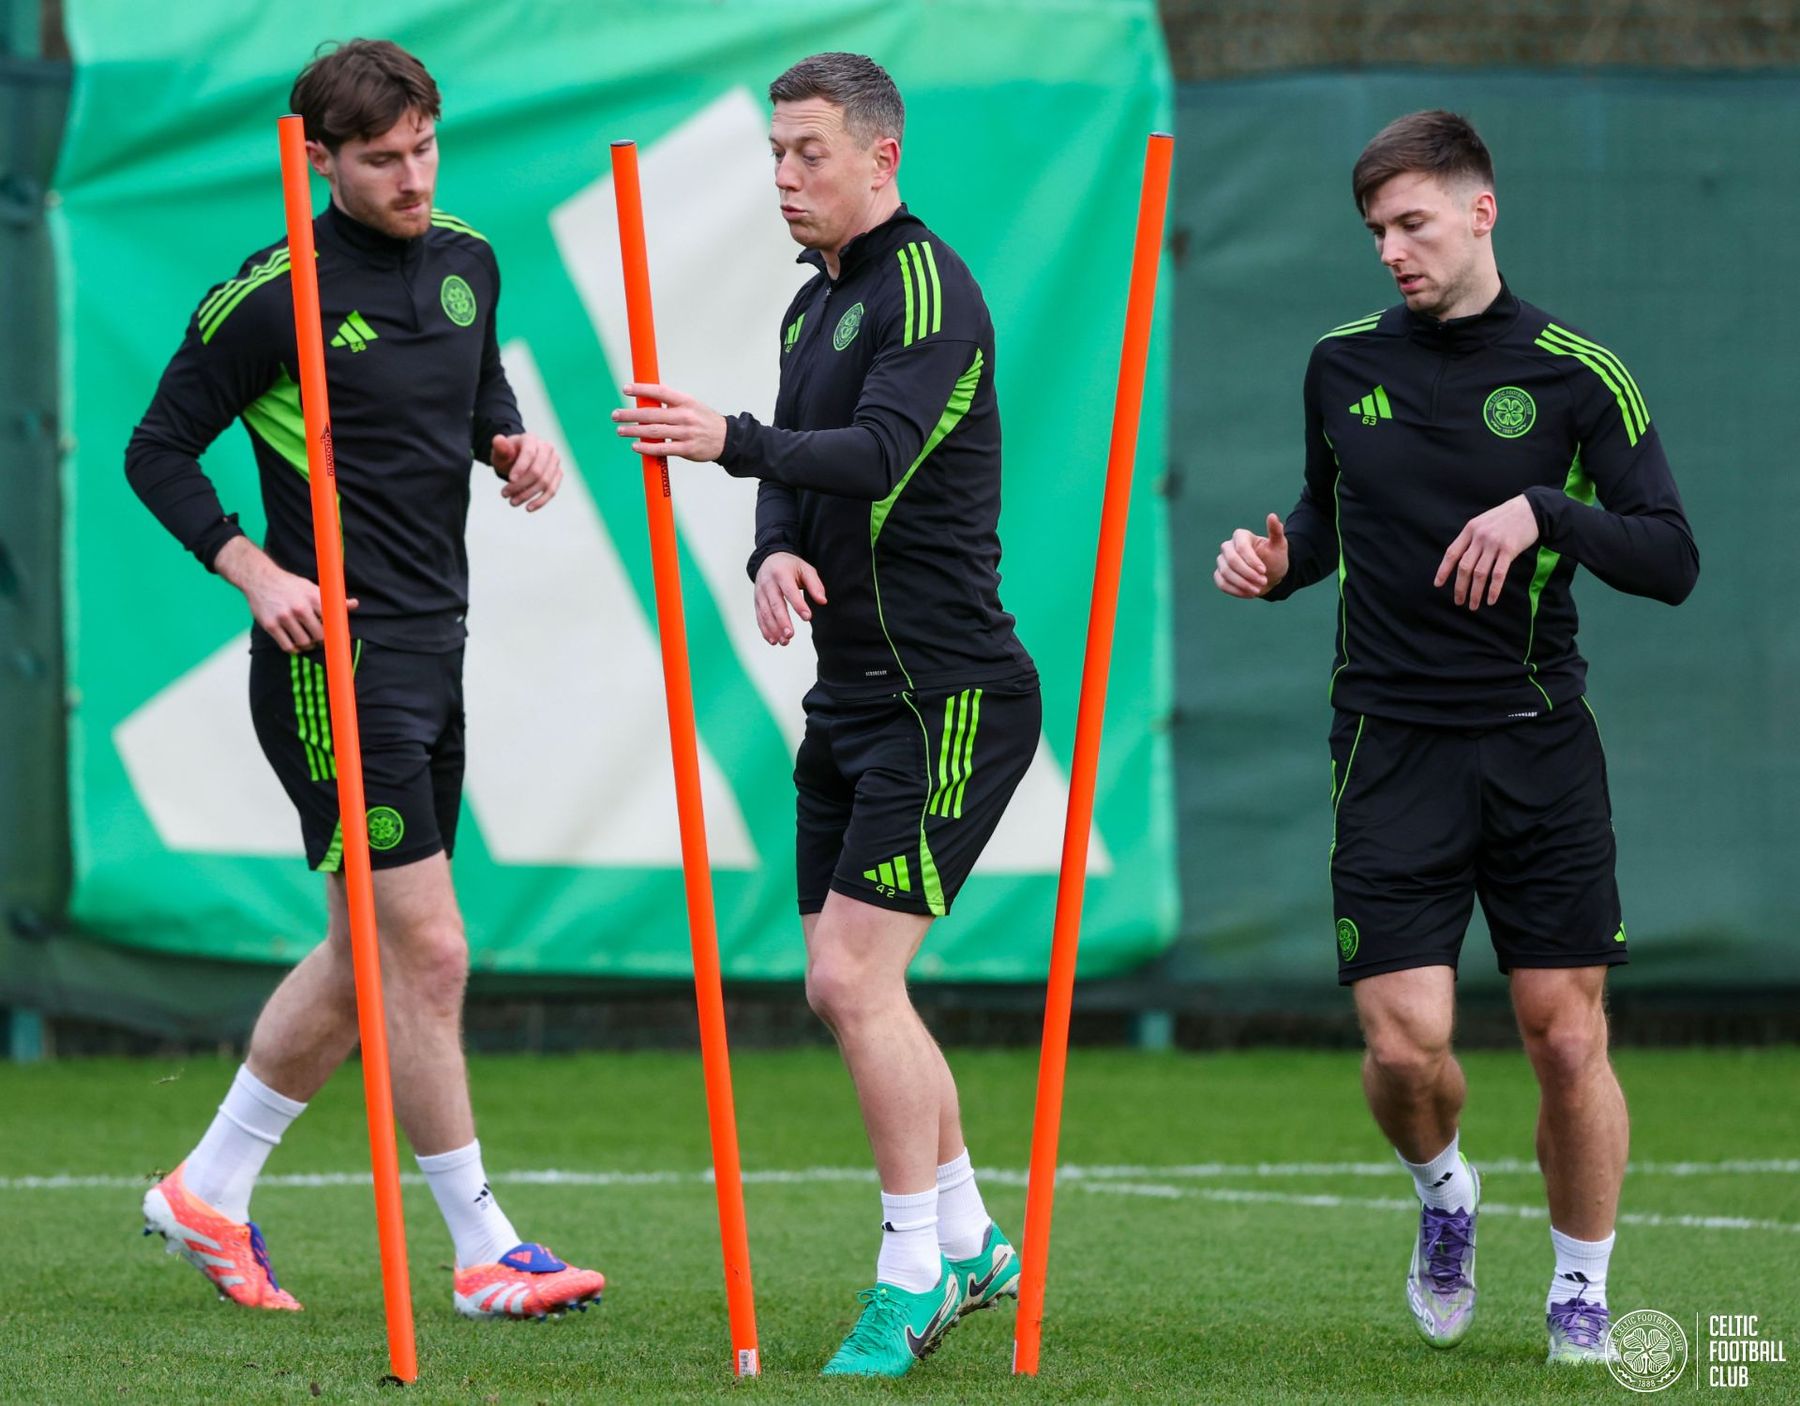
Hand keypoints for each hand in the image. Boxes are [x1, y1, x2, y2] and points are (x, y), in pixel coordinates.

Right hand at [214, 536, 357, 653]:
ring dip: (308, 645)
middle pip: (319, 636)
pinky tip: (295, 644)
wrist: (260, 579)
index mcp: (313, 597)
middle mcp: (299, 607)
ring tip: (307, 640)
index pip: (332, 622)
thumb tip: (354, 604)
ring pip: (304, 643)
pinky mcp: (270, 625)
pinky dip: (294, 649)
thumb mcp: (311, 587)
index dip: (336, 632)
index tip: (337, 638)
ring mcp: (284, 617)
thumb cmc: (290, 585)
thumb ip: (332, 599)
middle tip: (320, 639)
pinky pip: (287, 646)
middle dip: (321, 640)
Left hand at [492, 433, 562, 511]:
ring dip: (528, 495)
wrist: (517, 459)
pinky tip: (529, 508)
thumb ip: (499, 447)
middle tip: (504, 495)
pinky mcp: (558, 474)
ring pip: (545, 482)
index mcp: (531, 439)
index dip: (520, 468)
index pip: (529, 454)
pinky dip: (541, 501)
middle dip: (520, 485)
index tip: (510, 480)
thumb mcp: (500, 451)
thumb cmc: (508, 455)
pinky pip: (552, 490)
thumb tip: (498, 440)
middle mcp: (547, 448)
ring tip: (512, 502)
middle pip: (537, 471)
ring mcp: (555, 461)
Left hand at [612, 383, 726, 462]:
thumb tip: (645, 397)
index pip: (660, 392)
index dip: (642, 389)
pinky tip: (635, 446)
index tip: (625, 389)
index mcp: (685, 402)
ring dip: (634, 431)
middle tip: (615, 415)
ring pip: (654, 432)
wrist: (727, 439)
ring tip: (620, 431)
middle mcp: (685, 416)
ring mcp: (686, 433)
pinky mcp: (687, 449)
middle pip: (652, 414)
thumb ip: (670, 402)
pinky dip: (647, 448)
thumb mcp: (691, 405)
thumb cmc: (703, 421)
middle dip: (630, 415)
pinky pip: (663, 449)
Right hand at [754, 551, 826, 644]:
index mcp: (781, 573)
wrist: (769, 560)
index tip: (808, 617)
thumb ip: (815, 585)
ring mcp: (760, 593)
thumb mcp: (805, 569)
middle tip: (791, 635)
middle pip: (775, 604)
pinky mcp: (757, 602)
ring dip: (773, 629)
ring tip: (785, 642)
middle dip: (782, 621)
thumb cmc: (791, 567)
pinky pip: (760, 617)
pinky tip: (773, 640)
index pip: (790, 591)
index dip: (798, 605)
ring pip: (765, 613)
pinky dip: (765, 630)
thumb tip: (822, 601)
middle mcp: (768, 584)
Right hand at [1213, 514, 1288, 597]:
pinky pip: (1221, 583)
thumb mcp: (1279, 546)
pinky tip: (1249, 594)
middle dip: (1247, 574)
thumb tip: (1272, 516)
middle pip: (1230, 560)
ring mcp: (1222, 561)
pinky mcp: (1219, 575)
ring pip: (1225, 573)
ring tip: (1257, 590)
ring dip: (1242, 584)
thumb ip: (1276, 531)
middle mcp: (1228, 547)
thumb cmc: (1274, 558)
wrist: (1270, 576)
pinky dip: (1235, 590)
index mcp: (1241, 536)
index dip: (1251, 560)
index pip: (1241, 547)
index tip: (1264, 571)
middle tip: (1262, 582)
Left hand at [1435, 494, 1538, 609]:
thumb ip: (1471, 538)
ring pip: (1480, 573)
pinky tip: (1490, 600)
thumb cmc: (1505, 518)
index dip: (1443, 570)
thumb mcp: (1483, 522)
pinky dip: (1493, 589)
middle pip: (1464, 567)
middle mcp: (1480, 537)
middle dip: (1460, 587)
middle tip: (1458, 601)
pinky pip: (1498, 574)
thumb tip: (1459, 561)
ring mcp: (1494, 543)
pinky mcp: (1510, 549)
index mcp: (1470, 529)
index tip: (1438, 584)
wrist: (1531, 509)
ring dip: (1475, 592)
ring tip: (1473, 605)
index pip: (1452, 553)